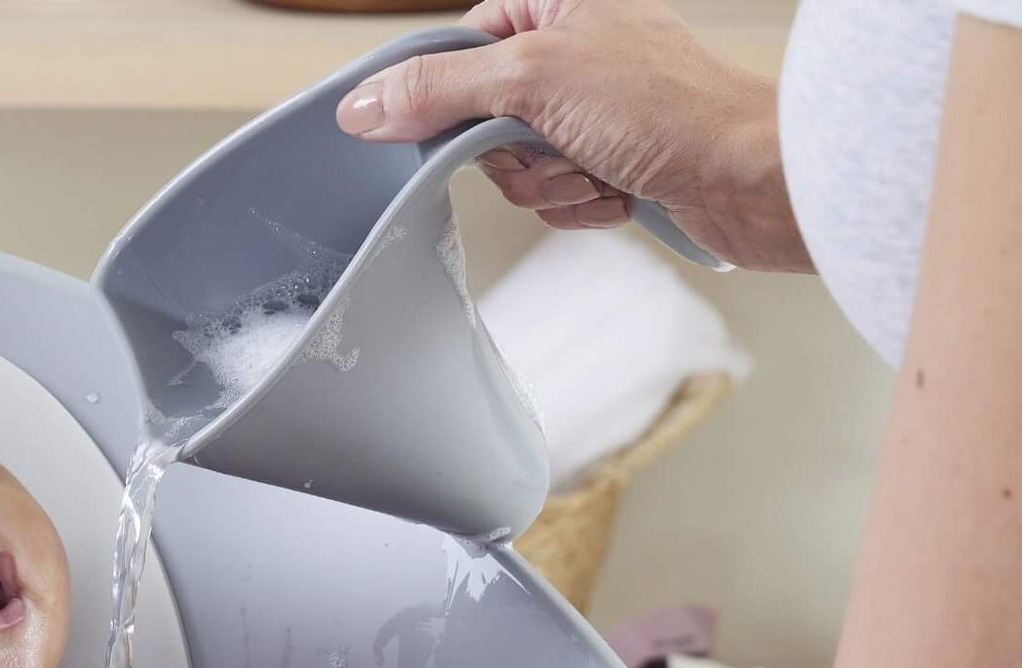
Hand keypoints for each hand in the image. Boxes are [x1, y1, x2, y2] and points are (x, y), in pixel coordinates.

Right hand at [335, 0, 808, 272]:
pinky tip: (618, 191)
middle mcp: (572, 49)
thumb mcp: (531, 79)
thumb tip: (362, 105)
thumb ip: (439, 90)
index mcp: (553, 2)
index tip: (457, 132)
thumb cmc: (665, 108)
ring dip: (550, 186)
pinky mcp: (612, 160)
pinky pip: (556, 198)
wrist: (748, 176)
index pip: (455, 53)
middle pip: (480, 122)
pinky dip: (580, 205)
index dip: (447, 103)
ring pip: (516, 170)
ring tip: (597, 168)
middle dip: (513, 156)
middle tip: (554, 147)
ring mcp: (592, 109)